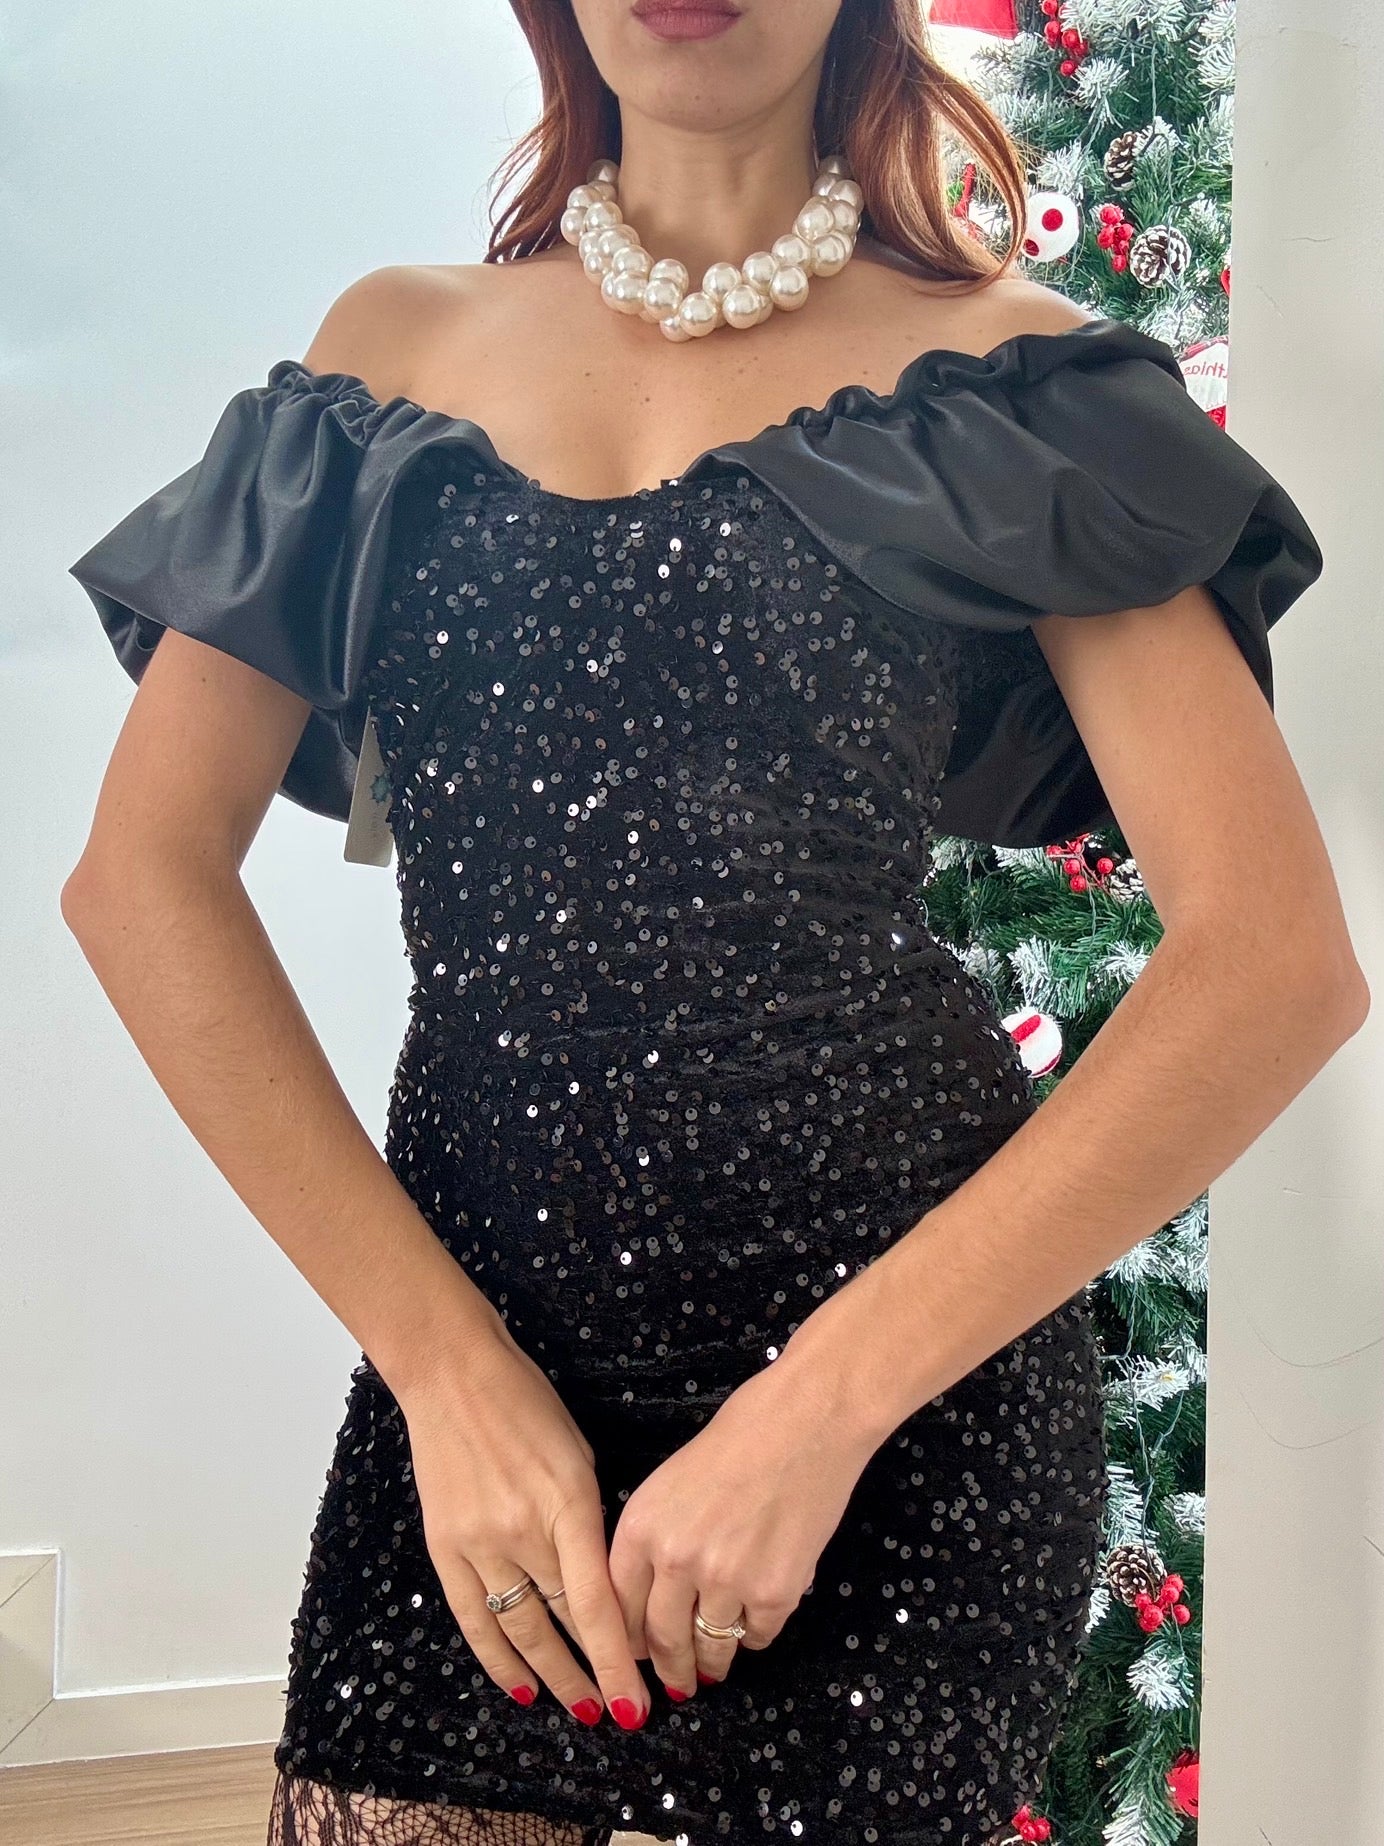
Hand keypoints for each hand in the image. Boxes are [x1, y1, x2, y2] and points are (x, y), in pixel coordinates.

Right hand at [399, 1329, 650, 1730]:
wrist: (453, 1376)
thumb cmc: (529, 1404)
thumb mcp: (580, 1455)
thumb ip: (591, 1520)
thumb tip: (606, 1584)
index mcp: (568, 1501)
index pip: (595, 1603)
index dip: (617, 1660)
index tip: (637, 1701)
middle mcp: (523, 1529)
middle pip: (561, 1623)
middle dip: (592, 1675)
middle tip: (618, 1713)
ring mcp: (479, 1541)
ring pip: (519, 1630)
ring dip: (551, 1677)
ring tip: (580, 1711)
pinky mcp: (444, 1546)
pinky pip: (473, 1618)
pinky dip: (497, 1658)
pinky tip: (520, 1687)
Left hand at [607, 1358, 876, 1698]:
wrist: (808, 1419)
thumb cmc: (744, 1433)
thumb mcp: (672, 1480)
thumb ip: (656, 1536)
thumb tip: (654, 1596)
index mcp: (642, 1526)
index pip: (617, 1608)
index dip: (625, 1642)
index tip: (633, 1658)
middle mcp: (676, 1559)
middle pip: (660, 1640)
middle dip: (669, 1668)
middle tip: (676, 1682)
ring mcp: (726, 1580)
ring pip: (710, 1649)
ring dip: (711, 1664)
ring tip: (713, 1669)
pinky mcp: (774, 1593)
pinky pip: (757, 1637)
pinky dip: (756, 1634)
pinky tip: (757, 1620)